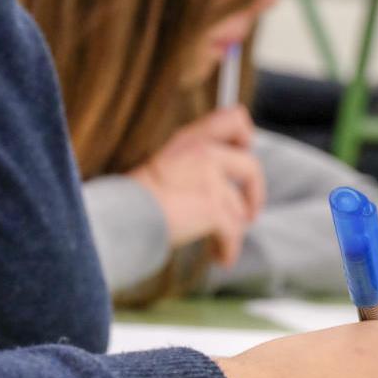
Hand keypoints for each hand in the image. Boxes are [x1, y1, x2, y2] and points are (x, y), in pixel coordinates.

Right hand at [128, 107, 265, 266]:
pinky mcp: (212, 207)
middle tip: (249, 213)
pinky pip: (233, 232)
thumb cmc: (134, 200)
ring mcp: (210, 179)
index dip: (246, 136)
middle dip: (255, 193)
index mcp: (190, 139)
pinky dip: (229, 249)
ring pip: (239, 208)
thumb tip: (221, 185)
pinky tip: (221, 259)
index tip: (245, 153)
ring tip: (220, 246)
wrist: (122, 218)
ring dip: (233, 230)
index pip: (234, 118)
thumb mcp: (164, 167)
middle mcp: (203, 152)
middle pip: (251, 166)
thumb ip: (193, 164)